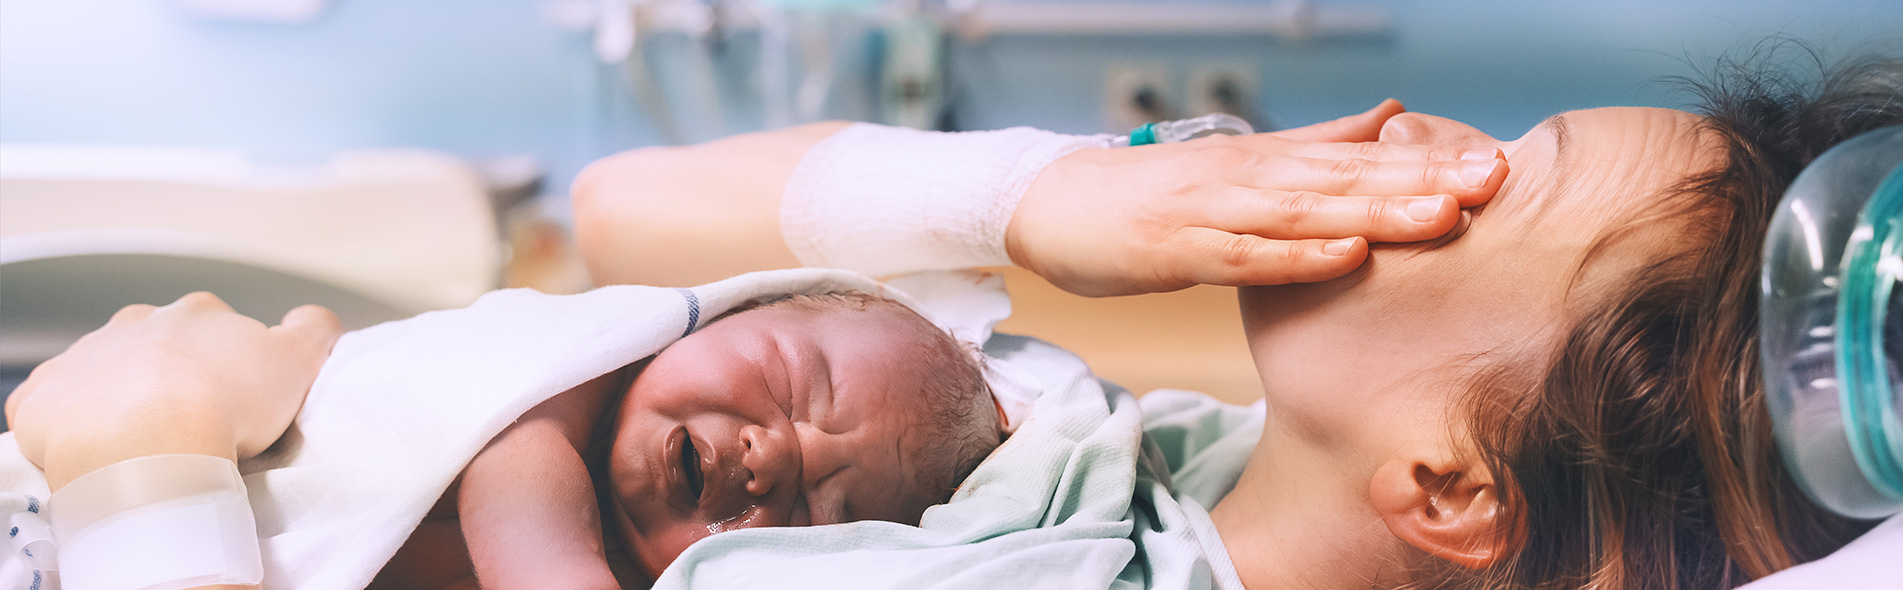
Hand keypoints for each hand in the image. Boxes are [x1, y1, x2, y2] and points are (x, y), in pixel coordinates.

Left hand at [6, 292, 341, 487]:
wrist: (145, 443)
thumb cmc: (225, 405)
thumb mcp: (298, 360)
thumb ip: (313, 330)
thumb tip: (314, 318)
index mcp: (198, 314)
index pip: (216, 330)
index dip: (228, 364)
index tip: (232, 400)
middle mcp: (137, 322)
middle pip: (157, 347)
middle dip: (170, 376)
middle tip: (190, 423)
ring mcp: (85, 356)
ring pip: (104, 374)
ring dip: (120, 400)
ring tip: (143, 444)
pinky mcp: (43, 396)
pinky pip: (52, 406)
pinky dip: (70, 424)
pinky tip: (93, 450)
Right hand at [1006, 99, 1506, 295]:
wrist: (1051, 203)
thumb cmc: (1150, 193)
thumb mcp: (1240, 164)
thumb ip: (1317, 143)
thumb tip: (1391, 114)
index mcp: (1268, 160)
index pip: (1361, 158)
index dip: (1430, 161)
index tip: (1497, 167)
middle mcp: (1248, 178)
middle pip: (1347, 179)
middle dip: (1423, 180)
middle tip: (1493, 182)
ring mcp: (1214, 213)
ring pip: (1306, 212)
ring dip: (1375, 213)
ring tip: (1443, 216)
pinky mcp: (1179, 251)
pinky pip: (1246, 258)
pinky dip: (1298, 258)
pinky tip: (1347, 256)